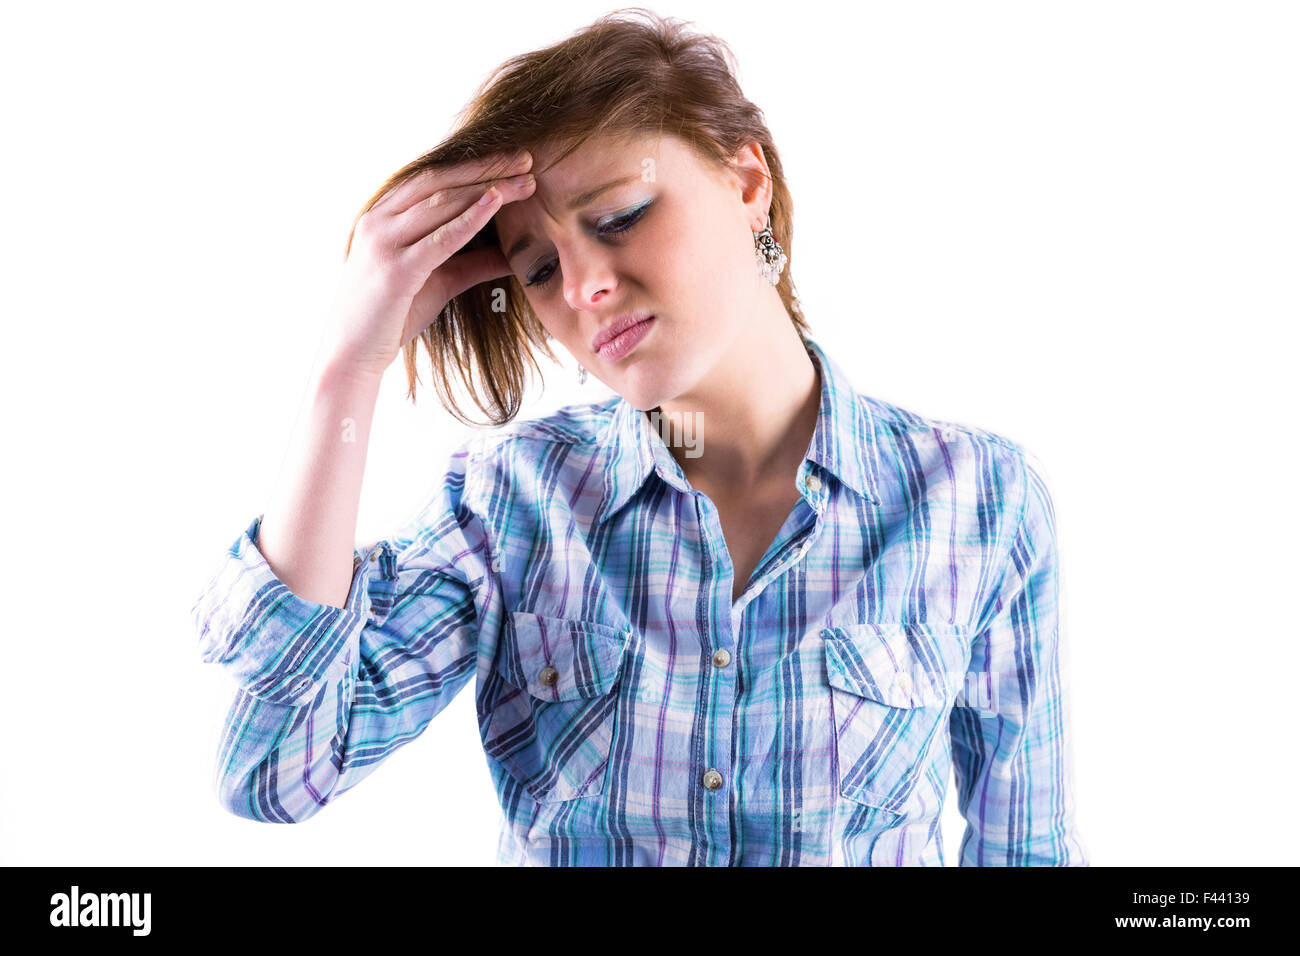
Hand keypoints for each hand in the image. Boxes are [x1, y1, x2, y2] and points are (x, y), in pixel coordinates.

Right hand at [320, 150, 535, 378]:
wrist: (350, 355)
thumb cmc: (391, 317)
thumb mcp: (439, 282)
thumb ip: (473, 263)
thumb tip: (514, 254)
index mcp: (383, 216)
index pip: (434, 179)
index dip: (475, 167)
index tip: (514, 162)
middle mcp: (379, 221)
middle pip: (440, 182)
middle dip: (486, 169)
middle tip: (527, 160)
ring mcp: (384, 243)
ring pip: (442, 203)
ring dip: (487, 188)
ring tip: (525, 180)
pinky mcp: (395, 270)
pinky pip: (439, 237)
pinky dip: (470, 218)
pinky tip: (496, 202)